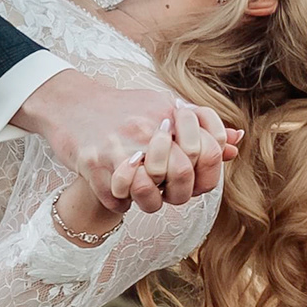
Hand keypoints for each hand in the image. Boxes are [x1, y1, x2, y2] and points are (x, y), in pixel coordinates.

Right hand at [11, 69, 239, 211]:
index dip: (203, 172)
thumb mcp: (162, 107)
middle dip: (176, 191)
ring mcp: (120, 148)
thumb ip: (201, 126)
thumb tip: (235, 142)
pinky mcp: (94, 164)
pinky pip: (118, 201)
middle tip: (164, 187)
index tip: (188, 171)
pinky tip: (116, 190)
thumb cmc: (122, 110)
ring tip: (141, 192)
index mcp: (170, 114)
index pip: (208, 153)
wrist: (71, 104)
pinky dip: (119, 202)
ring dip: (147, 201)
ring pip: (150, 196)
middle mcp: (149, 129)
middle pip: (182, 178)